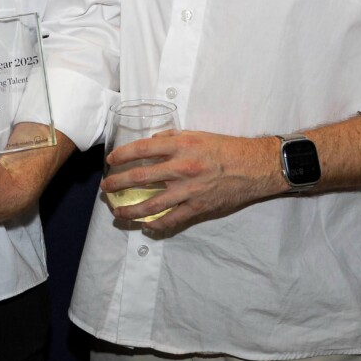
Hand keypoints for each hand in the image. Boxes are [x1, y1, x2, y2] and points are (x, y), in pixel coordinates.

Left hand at [102, 131, 283, 236]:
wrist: (254, 167)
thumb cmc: (226, 148)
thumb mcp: (198, 135)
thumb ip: (173, 137)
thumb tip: (152, 142)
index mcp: (181, 146)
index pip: (142, 149)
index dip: (122, 156)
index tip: (111, 161)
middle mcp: (182, 168)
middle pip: (140, 178)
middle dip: (118, 184)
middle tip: (106, 188)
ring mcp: (189, 190)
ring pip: (151, 204)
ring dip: (130, 210)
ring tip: (118, 213)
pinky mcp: (198, 207)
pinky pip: (171, 220)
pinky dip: (156, 225)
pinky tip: (145, 225)